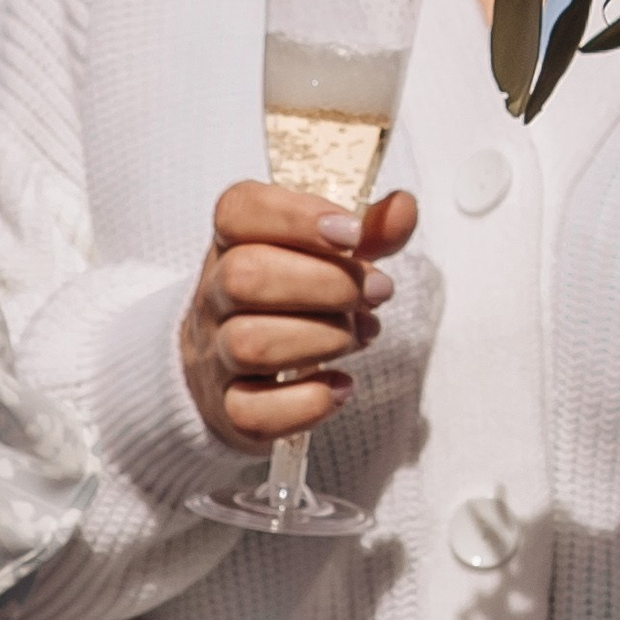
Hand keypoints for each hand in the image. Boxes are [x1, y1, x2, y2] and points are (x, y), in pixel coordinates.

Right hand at [179, 183, 417, 453]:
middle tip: (377, 292)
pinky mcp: (228, 409)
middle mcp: (214, 296)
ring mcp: (215, 355)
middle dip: (326, 283)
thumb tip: (404, 208)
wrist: (227, 370)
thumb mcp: (322, 255)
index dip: (296, 216)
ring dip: (323, 339)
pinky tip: (340, 385)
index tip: (352, 232)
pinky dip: (307, 402)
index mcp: (232, 243)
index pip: (239, 211)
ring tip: (361, 334)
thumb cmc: (286, 300)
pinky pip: (252, 411)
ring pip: (249, 343)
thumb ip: (367, 230)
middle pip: (245, 276)